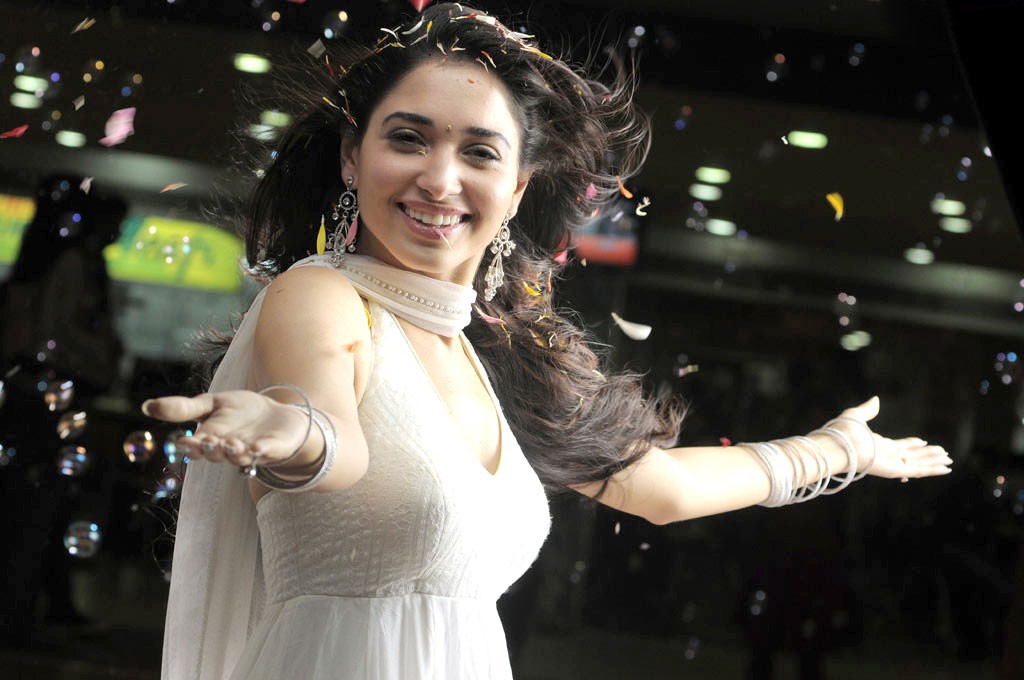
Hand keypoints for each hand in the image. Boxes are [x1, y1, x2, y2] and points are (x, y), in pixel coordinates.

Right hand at [141, 390, 308, 469]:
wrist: (278, 415)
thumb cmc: (241, 412)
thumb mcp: (211, 404)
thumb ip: (184, 408)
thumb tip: (147, 406)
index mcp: (210, 439)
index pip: (196, 446)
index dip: (191, 446)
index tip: (185, 441)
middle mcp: (228, 450)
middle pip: (217, 454)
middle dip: (211, 449)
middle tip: (208, 443)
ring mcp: (251, 451)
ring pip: (239, 457)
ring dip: (234, 453)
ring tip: (230, 445)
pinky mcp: (273, 449)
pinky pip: (266, 453)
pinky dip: (261, 451)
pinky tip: (257, 447)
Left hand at [830, 396, 952, 480]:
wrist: (837, 444)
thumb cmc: (842, 432)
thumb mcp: (856, 416)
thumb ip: (868, 409)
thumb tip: (875, 399)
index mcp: (877, 445)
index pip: (898, 446)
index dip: (912, 444)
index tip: (923, 441)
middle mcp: (885, 456)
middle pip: (911, 456)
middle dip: (928, 455)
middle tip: (943, 453)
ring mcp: (891, 464)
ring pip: (917, 464)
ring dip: (933, 462)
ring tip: (948, 460)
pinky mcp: (895, 470)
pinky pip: (918, 470)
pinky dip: (932, 469)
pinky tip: (944, 468)